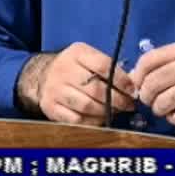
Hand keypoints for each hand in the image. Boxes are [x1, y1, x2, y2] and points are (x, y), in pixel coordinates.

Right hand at [17, 42, 135, 124]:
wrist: (42, 75)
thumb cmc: (74, 67)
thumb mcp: (88, 57)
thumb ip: (108, 67)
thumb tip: (132, 85)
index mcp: (77, 53)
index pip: (103, 66)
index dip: (121, 80)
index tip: (132, 90)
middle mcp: (64, 70)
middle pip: (96, 89)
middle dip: (117, 100)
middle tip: (128, 105)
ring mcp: (56, 90)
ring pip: (87, 106)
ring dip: (106, 112)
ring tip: (115, 111)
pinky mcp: (51, 108)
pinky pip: (77, 120)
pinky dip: (92, 122)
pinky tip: (100, 118)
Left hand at [129, 41, 174, 126]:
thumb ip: (164, 62)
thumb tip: (135, 77)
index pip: (148, 61)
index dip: (138, 75)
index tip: (138, 84)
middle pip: (152, 83)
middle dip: (146, 96)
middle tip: (150, 100)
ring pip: (163, 102)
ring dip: (159, 109)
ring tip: (164, 108)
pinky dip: (174, 119)